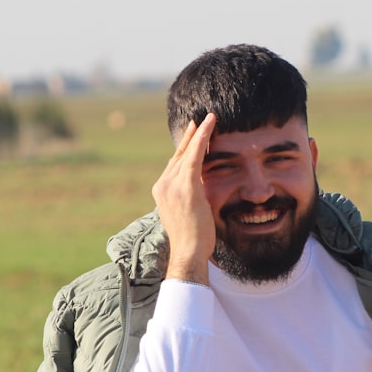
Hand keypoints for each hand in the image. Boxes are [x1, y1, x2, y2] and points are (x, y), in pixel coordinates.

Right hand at [152, 113, 216, 284]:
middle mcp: (163, 184)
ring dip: (199, 133)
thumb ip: (191, 194)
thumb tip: (202, 185)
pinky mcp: (185, 186)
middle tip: (200, 121)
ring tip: (210, 119)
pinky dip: (201, 139)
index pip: (175, 164)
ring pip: (187, 153)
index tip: (192, 135)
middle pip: (179, 155)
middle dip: (191, 137)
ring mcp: (172, 185)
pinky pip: (194, 156)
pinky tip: (208, 125)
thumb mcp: (189, 211)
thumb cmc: (193, 239)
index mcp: (162, 191)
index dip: (185, 148)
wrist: (188, 252)